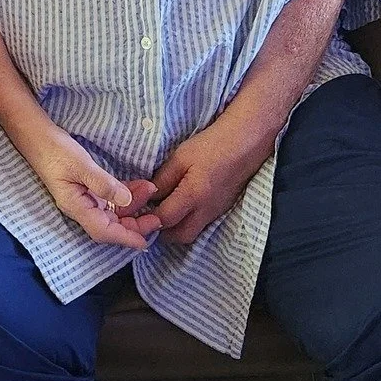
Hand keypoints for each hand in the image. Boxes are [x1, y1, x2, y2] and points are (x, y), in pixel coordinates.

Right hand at [27, 124, 159, 251]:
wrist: (37, 136)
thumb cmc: (55, 150)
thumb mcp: (80, 164)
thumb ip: (103, 183)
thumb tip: (127, 201)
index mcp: (76, 206)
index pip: (103, 231)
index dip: (125, 238)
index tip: (146, 241)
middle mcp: (81, 207)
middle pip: (111, 225)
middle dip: (135, 224)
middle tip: (158, 217)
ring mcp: (84, 199)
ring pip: (113, 212)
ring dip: (133, 206)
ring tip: (151, 192)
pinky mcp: (87, 189)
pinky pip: (110, 199)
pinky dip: (126, 194)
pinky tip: (139, 187)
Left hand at [150, 119, 267, 245]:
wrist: (245, 143)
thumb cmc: (211, 146)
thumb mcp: (180, 157)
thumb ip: (162, 179)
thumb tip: (147, 196)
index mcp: (193, 196)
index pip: (163, 219)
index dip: (146, 218)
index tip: (135, 210)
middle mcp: (205, 211)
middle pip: (179, 236)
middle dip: (160, 231)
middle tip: (148, 215)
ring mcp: (215, 213)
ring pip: (190, 234)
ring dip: (174, 229)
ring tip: (161, 212)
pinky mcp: (221, 210)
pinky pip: (200, 226)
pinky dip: (186, 223)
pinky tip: (179, 208)